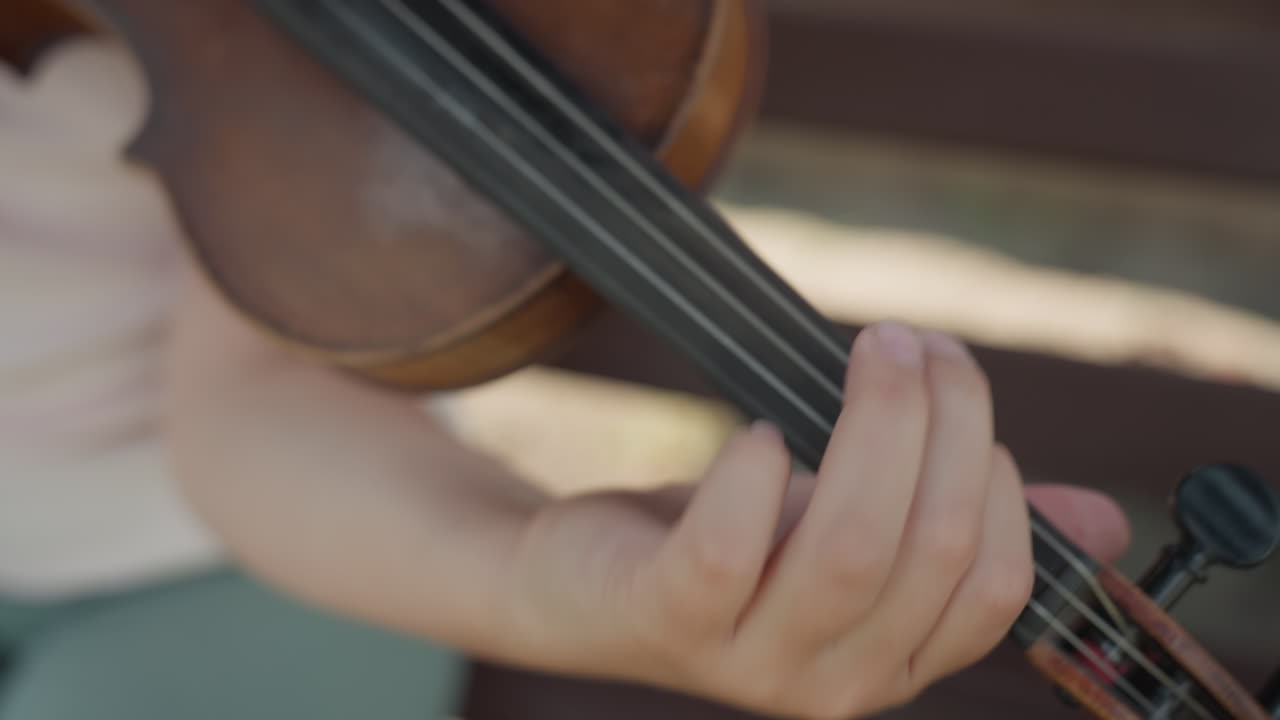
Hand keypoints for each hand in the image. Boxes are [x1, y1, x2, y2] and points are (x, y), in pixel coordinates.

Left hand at [503, 321, 1129, 718]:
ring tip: (871, 347)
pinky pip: (731, 550)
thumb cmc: (733, 545)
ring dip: (874, 427)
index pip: (996, 584)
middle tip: (918, 339)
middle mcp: (839, 682)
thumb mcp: (851, 529)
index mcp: (898, 660)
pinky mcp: (671, 621)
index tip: (961, 390)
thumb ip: (959, 525)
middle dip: (943, 421)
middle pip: (932, 547)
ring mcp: (754, 663)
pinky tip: (759, 431)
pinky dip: (754, 476)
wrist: (582, 583)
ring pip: (850, 546)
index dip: (998, 477)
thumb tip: (1104, 520)